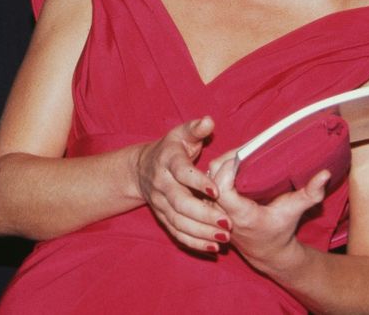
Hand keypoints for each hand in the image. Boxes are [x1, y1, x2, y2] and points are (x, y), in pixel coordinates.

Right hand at [133, 117, 230, 252]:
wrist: (141, 169)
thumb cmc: (171, 149)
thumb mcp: (181, 134)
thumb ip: (196, 128)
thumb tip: (209, 121)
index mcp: (168, 160)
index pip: (181, 172)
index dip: (198, 182)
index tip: (217, 191)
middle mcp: (162, 183)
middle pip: (180, 202)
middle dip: (204, 214)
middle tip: (228, 223)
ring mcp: (160, 203)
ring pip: (178, 221)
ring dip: (201, 232)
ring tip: (224, 237)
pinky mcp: (162, 217)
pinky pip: (176, 233)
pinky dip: (194, 242)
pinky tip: (212, 247)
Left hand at [208, 155, 330, 272]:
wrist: (266, 252)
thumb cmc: (280, 230)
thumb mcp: (295, 212)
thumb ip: (310, 193)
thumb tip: (324, 174)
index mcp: (240, 214)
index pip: (222, 187)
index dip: (228, 168)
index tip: (243, 156)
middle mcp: (220, 213)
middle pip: (211, 177)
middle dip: (226, 160)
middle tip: (245, 149)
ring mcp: (213, 210)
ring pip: (207, 178)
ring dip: (221, 163)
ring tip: (240, 153)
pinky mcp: (211, 206)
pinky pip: (207, 183)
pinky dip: (218, 171)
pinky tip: (232, 163)